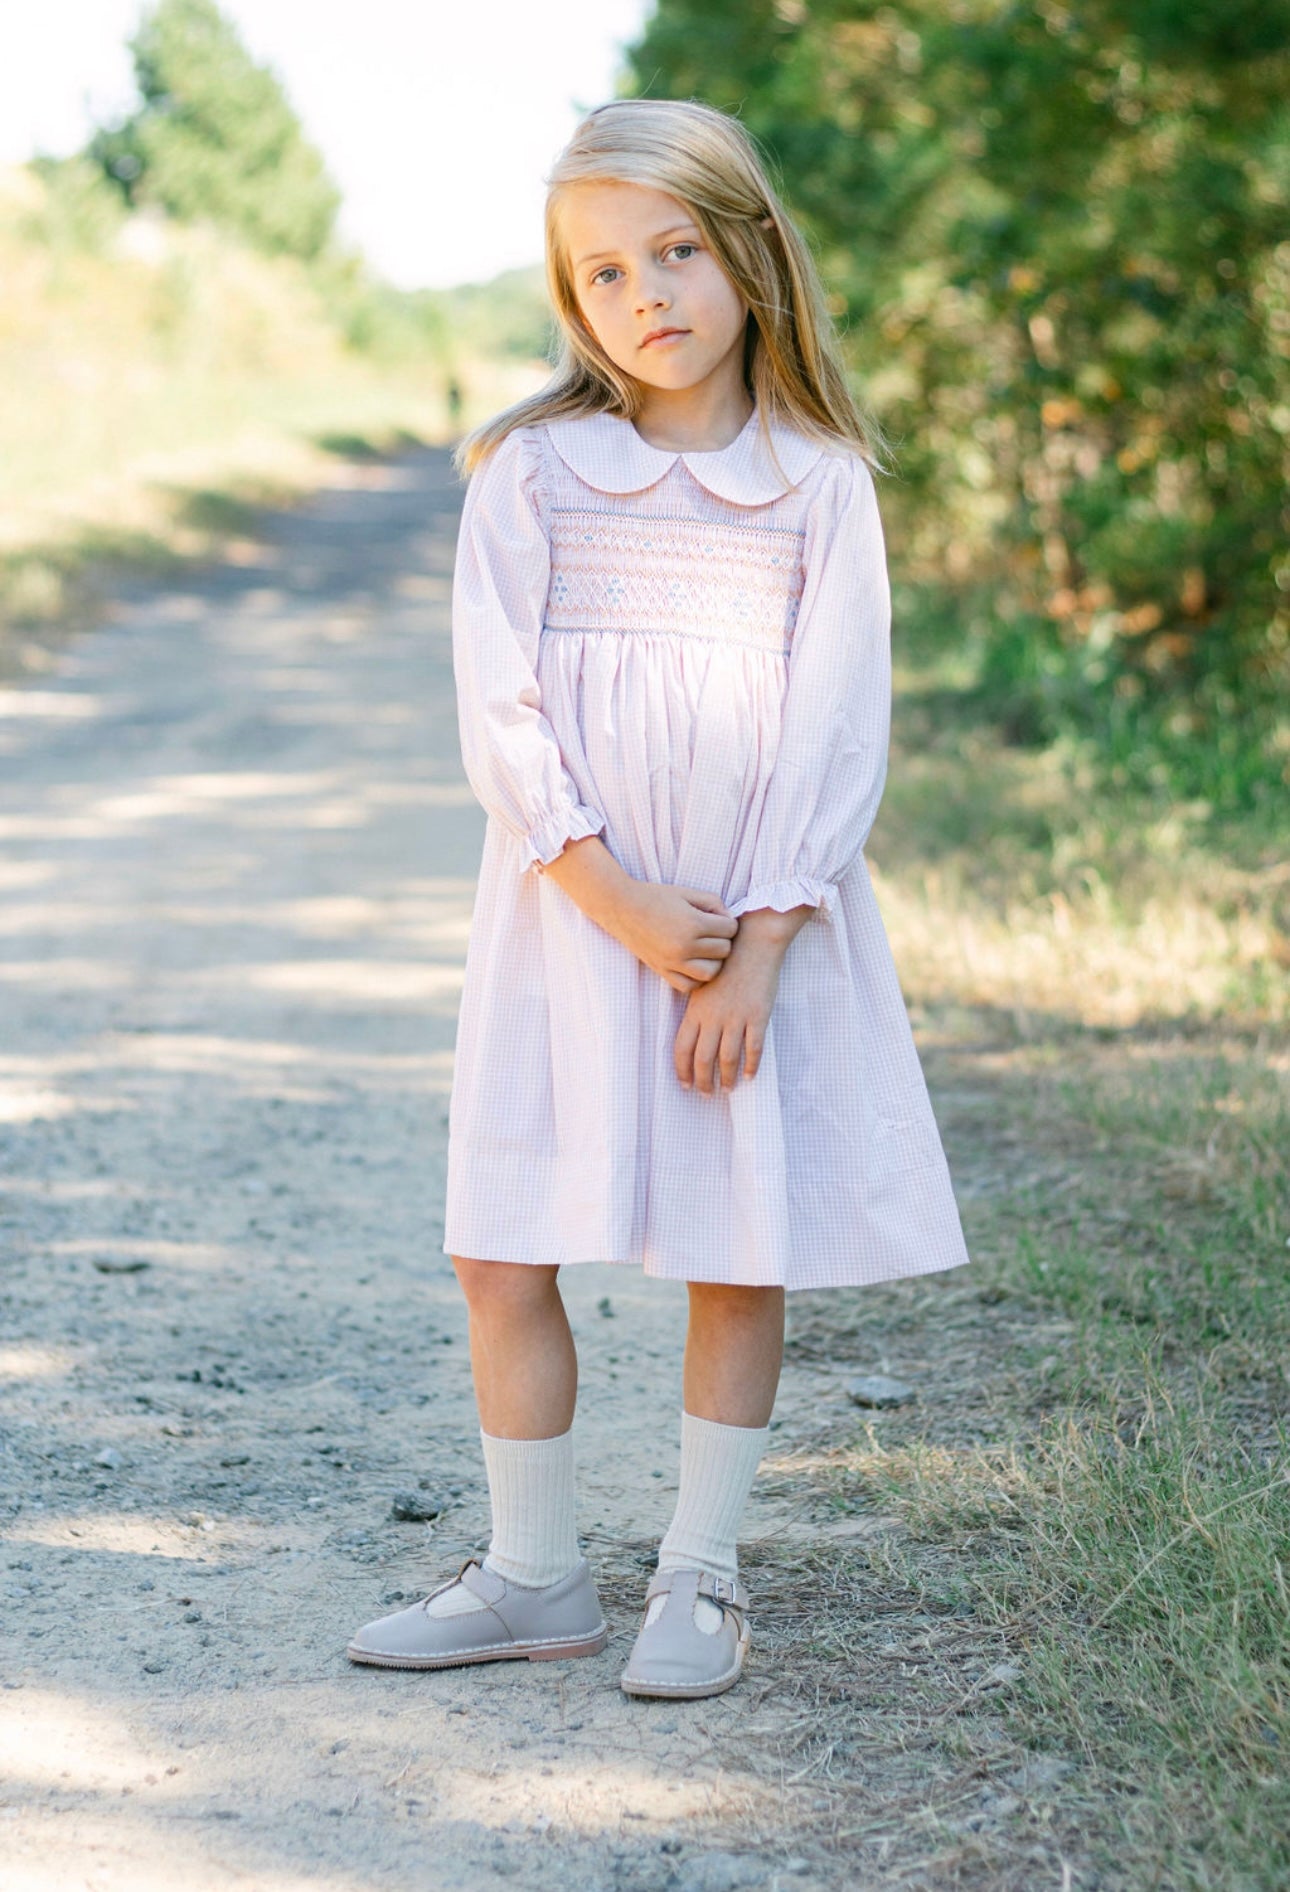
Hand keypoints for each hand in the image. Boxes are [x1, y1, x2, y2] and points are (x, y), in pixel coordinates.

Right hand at [611, 880, 739, 993]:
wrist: (622, 908)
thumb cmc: (657, 897)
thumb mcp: (688, 892)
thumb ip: (715, 903)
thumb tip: (731, 921)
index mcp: (693, 924)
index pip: (730, 929)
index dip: (728, 921)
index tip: (716, 917)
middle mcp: (684, 946)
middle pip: (724, 950)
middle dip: (722, 939)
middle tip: (710, 931)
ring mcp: (672, 962)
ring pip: (712, 972)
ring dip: (713, 961)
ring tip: (704, 949)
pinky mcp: (662, 971)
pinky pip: (690, 986)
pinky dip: (696, 978)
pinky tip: (692, 963)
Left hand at [673, 908, 811, 1092]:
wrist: (752, 944)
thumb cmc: (725, 962)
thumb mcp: (702, 985)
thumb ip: (696, 1011)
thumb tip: (692, 1034)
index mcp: (695, 1010)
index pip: (682, 1048)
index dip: (682, 1070)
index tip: (685, 1084)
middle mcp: (713, 1017)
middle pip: (703, 1059)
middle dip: (703, 1081)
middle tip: (706, 1094)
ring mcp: (736, 1018)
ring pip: (727, 1058)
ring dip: (726, 1078)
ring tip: (728, 1089)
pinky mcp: (758, 1016)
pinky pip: (753, 1048)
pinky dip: (751, 1065)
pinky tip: (750, 1076)